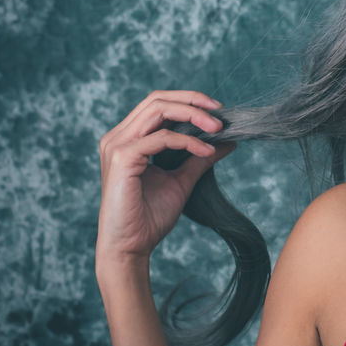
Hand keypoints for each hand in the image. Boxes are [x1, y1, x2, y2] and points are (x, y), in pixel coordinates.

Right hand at [97, 90, 234, 269]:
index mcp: (128, 139)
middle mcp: (118, 137)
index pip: (158, 104)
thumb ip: (200, 157)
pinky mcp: (122, 158)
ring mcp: (117, 145)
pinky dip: (188, 141)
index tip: (219, 112)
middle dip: (193, 101)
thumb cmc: (150, 217)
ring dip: (193, 115)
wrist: (131, 246)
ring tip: (218, 128)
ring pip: (158, 110)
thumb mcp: (182, 180)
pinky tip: (207, 152)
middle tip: (221, 114)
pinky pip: (162, 138)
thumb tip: (227, 141)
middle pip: (157, 99)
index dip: (189, 101)